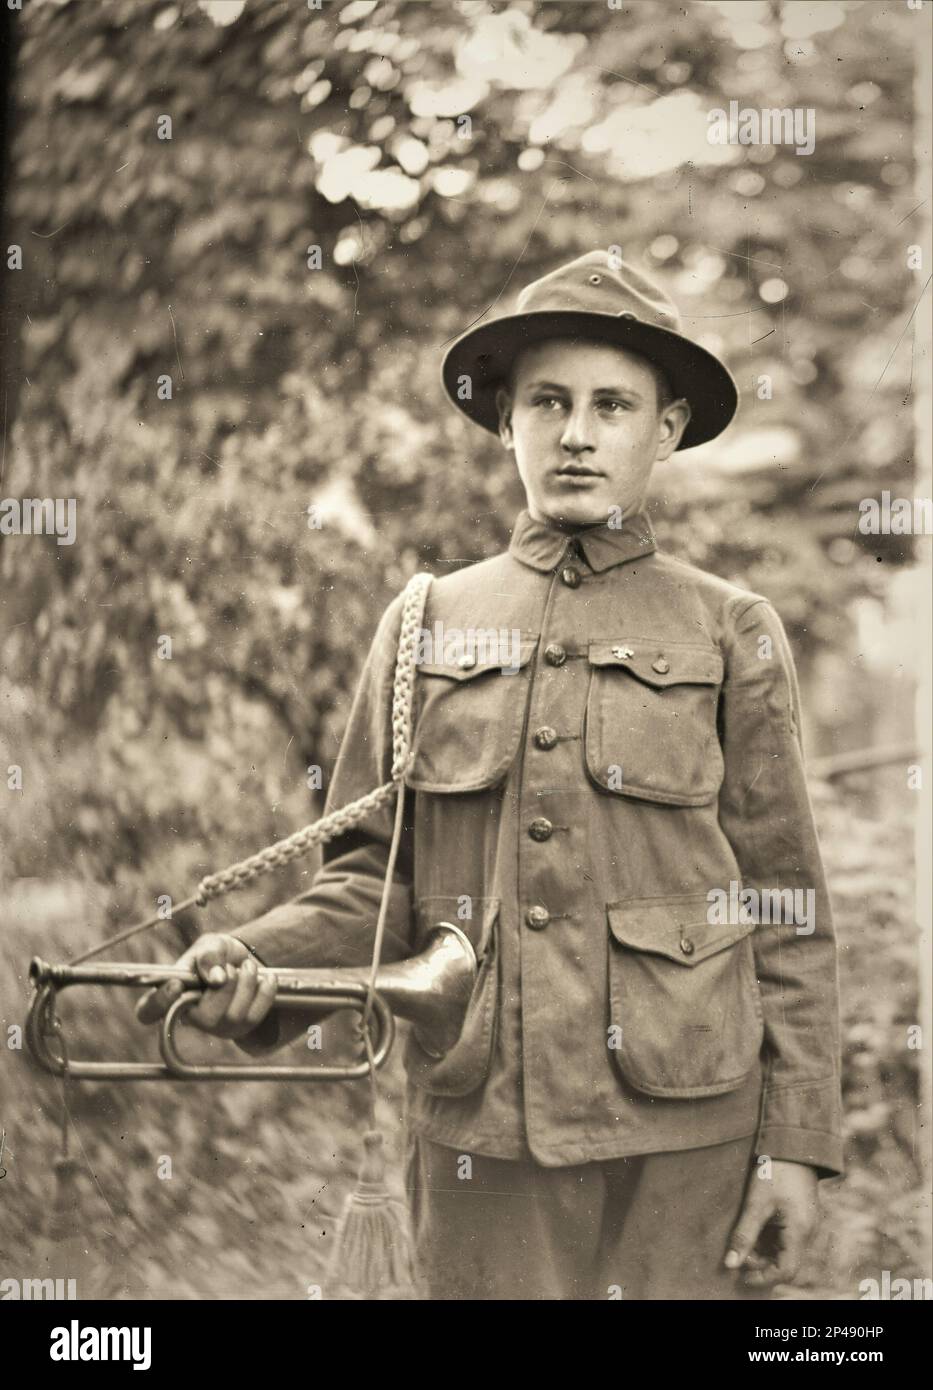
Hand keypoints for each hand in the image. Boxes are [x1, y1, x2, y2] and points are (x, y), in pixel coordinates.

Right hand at [135, 934, 276, 1038]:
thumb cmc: (219, 955)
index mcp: (171, 995)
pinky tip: (265, 979)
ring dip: (246, 984)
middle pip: (205, 1015)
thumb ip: (208, 954)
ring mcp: (217, 1027)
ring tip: (248, 968)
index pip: (148, 1011)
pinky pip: (257, 1016)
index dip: (159, 1002)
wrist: (246, 961)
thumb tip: (215, 978)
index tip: (176, 984)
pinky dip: (265, 992)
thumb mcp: (211, 944)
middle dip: (226, 985)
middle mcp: (191, 1017)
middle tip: (231, 968)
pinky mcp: (242, 1029)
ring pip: (233, 1015)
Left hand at [725, 1159, 819, 1287]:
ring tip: (744, 1238)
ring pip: (785, 1250)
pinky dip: (770, 1239)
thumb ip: (744, 1235)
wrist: (793, 1144)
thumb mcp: (756, 1203)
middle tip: (739, 1252)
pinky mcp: (801, 1215)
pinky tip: (754, 1227)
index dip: (762, 1277)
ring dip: (764, 1251)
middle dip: (761, 1263)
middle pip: (786, 1262)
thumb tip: (730, 1264)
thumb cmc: (775, 1171)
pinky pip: (787, 1237)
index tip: (740, 1274)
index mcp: (800, 1231)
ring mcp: (806, 1223)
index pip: (785, 1270)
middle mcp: (807, 1232)